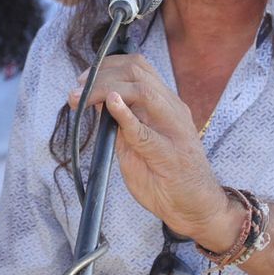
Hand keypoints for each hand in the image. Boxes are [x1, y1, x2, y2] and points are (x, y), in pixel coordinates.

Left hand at [70, 54, 231, 249]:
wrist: (196, 208)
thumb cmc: (165, 176)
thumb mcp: (136, 142)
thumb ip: (119, 121)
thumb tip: (95, 100)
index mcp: (165, 104)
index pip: (138, 67)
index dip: (107, 66)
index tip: (83, 79)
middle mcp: (171, 110)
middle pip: (137, 72)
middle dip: (101, 75)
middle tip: (77, 91)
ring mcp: (173, 130)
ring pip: (142, 92)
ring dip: (105, 90)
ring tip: (82, 98)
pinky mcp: (170, 156)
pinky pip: (146, 132)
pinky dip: (127, 116)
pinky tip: (112, 105)